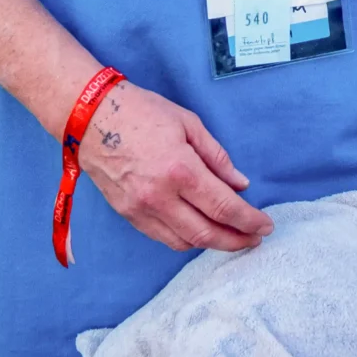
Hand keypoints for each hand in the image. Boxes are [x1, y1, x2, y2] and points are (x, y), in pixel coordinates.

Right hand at [82, 82, 274, 252]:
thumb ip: (217, 157)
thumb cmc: (142, 112)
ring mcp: (141, 210)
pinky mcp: (127, 215)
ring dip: (212, 244)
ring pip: (184, 242)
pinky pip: (163, 238)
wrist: (90, 118)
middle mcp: (160, 196)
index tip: (265, 226)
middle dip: (236, 241)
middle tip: (254, 240)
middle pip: (206, 234)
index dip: (249, 220)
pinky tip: (200, 231)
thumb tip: (240, 185)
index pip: (223, 207)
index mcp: (180, 170)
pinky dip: (186, 239)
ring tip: (231, 236)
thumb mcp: (188, 123)